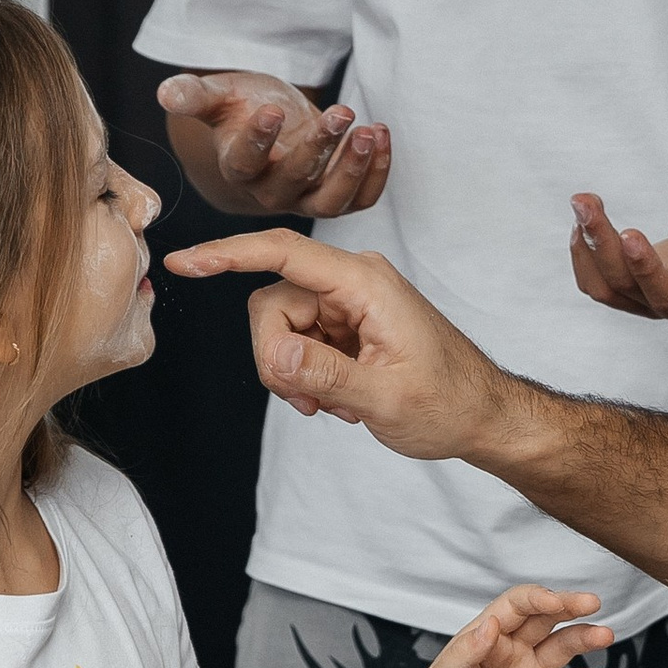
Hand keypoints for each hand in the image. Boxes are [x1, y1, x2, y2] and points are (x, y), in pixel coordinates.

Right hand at [158, 70, 391, 220]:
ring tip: (370, 131)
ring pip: (331, 199)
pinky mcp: (337, 197)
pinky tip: (384, 135)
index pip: (246, 162)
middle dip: (319, 147)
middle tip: (340, 113)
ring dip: (354, 167)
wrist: (271, 128)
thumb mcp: (218, 95)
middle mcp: (272, 192)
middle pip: (295, 180)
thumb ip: (194, 94)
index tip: (272, 110)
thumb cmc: (241, 108)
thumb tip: (165, 92)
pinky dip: (377, 173)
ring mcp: (307, 199)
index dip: (258, 139)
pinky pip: (360, 198)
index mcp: (239, 169)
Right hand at [164, 230, 495, 457]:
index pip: (284, 252)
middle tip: (307, 402)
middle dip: (275, 357)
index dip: (228, 254)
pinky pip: (298, 340)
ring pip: (280, 326)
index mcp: (366, 284)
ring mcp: (348, 302)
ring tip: (332, 405)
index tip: (185, 261)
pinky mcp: (346, 323)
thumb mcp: (386, 398)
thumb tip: (278, 353)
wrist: (482, 415)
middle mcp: (354, 282)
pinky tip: (339, 399)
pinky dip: (306, 374)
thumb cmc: (449, 402)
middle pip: (271, 302)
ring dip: (292, 372)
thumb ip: (328, 374)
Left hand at [396, 586, 610, 667]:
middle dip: (570, 607)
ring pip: (563, 648)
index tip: (556, 602)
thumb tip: (490, 624)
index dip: (538, 599)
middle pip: (547, 618)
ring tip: (605, 636)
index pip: (517, 605)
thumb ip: (466, 652)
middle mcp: (511, 650)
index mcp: (485, 636)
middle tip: (593, 602)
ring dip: (585, 639)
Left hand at [569, 192, 667, 319]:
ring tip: (582, 202)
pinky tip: (585, 222)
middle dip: (600, 242)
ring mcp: (649, 299)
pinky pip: (597, 282)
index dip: (646, 270)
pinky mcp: (634, 286)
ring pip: (603, 287)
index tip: (630, 232)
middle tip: (584, 200)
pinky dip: (585, 252)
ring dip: (585, 247)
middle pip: (623, 287)